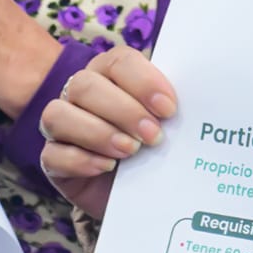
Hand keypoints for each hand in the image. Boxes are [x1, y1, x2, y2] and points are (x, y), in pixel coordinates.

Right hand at [39, 47, 177, 219]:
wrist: (144, 192)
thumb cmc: (157, 148)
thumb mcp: (169, 124)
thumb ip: (173, 107)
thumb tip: (199, 98)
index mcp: (111, 73)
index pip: (118, 61)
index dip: (143, 81)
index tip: (169, 108)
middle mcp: (81, 93)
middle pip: (85, 85)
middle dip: (123, 110)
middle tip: (153, 135)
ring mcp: (61, 126)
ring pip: (57, 115)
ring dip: (97, 132)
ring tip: (130, 151)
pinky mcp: (52, 160)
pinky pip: (52, 154)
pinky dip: (81, 160)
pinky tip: (107, 167)